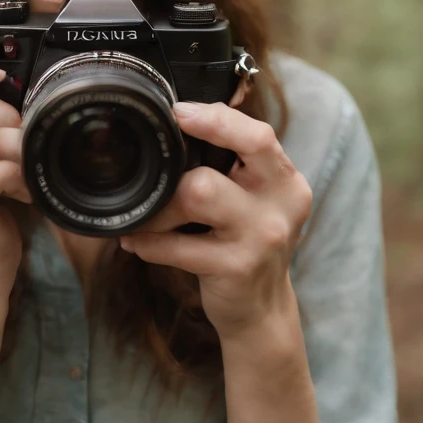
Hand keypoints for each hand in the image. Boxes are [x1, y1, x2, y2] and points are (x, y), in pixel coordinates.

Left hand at [118, 96, 311, 338]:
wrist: (262, 311)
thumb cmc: (247, 242)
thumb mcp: (256, 198)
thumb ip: (236, 162)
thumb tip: (183, 119)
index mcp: (285, 180)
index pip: (258, 135)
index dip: (216, 119)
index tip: (178, 112)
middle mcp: (280, 204)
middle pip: (224, 161)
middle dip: (177, 166)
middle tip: (156, 170)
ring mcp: (260, 238)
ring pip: (196, 194)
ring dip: (158, 206)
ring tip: (146, 214)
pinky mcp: (236, 268)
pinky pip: (177, 246)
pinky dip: (148, 242)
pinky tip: (136, 241)